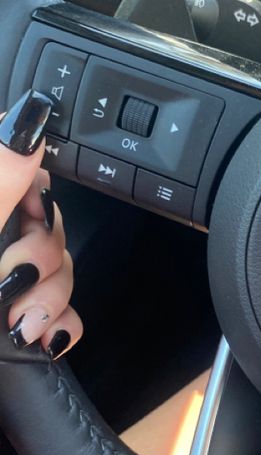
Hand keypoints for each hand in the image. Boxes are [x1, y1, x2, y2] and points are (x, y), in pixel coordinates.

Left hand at [0, 90, 82, 358]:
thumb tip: (29, 119)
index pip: (22, 171)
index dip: (37, 192)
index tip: (28, 214)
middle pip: (46, 222)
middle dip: (42, 256)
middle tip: (11, 276)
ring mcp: (2, 280)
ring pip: (57, 268)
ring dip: (50, 298)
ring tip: (19, 322)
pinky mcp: (14, 318)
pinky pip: (61, 310)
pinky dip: (58, 324)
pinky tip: (40, 335)